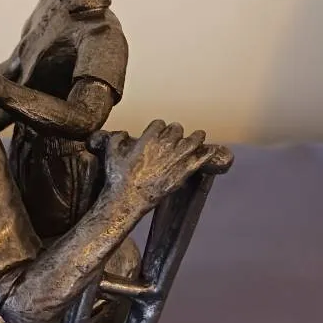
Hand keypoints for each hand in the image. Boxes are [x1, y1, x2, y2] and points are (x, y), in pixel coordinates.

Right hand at [89, 121, 222, 210]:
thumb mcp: (110, 153)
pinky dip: (207, 154)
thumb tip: (124, 133)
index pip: (160, 123)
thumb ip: (117, 139)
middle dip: (176, 131)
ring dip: (196, 137)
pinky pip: (199, 161)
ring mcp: (175, 159)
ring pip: (192, 141)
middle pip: (177, 129)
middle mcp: (165, 145)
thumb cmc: (117, 177)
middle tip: (176, 135)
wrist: (127, 199)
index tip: (159, 131)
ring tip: (199, 135)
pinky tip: (212, 150)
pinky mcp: (182, 173)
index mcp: (149, 138)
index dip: (160, 127)